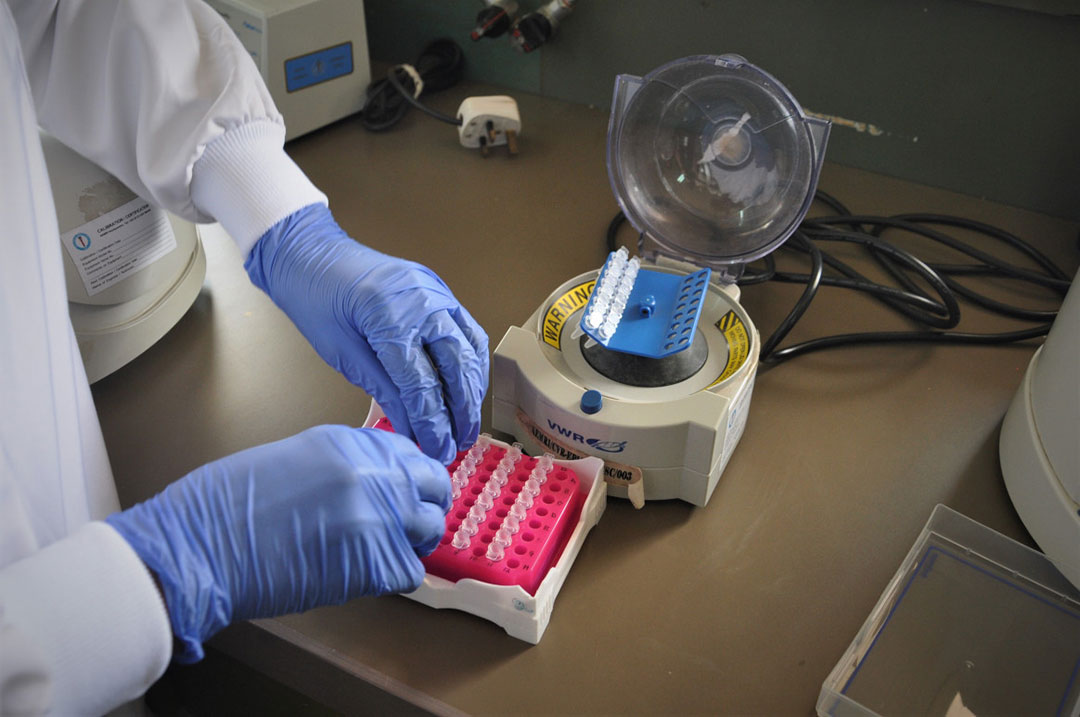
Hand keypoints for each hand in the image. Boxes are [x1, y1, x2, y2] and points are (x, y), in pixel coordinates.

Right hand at [105, 426, 449, 662]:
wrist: (202, 549)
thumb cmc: (224, 509)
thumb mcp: (290, 459)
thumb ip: (339, 466)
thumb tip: (367, 483)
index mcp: (347, 443)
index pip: (408, 452)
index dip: (411, 476)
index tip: (407, 489)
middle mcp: (371, 473)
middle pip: (432, 485)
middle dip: (426, 503)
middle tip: (411, 522)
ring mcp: (378, 516)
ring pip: (429, 528)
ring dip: (414, 541)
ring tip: (385, 550)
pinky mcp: (375, 562)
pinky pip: (410, 571)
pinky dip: (395, 576)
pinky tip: (368, 574)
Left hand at [246, 204, 487, 463]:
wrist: (310, 254)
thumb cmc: (315, 298)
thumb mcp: (340, 352)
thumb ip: (382, 388)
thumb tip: (410, 427)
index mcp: (391, 316)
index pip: (422, 383)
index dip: (432, 423)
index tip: (436, 449)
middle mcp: (423, 300)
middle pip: (456, 367)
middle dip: (461, 411)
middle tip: (458, 443)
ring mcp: (436, 292)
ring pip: (470, 349)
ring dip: (472, 389)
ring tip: (467, 422)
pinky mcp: (439, 291)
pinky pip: (467, 329)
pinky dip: (471, 362)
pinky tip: (468, 386)